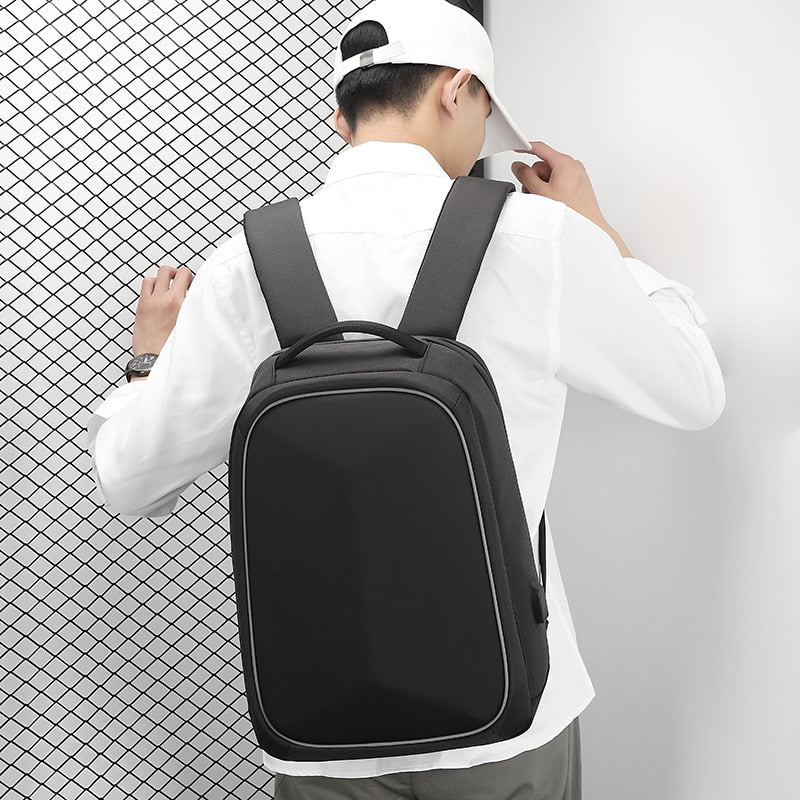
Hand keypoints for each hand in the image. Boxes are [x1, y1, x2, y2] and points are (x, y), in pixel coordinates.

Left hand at [132, 265, 193, 355]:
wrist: (154, 361)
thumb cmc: (172, 349)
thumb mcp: (191, 328)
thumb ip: (194, 312)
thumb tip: (198, 302)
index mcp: (182, 305)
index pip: (187, 276)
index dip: (192, 278)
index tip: (193, 284)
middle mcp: (166, 300)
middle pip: (173, 271)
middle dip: (179, 274)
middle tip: (182, 282)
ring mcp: (152, 302)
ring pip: (158, 274)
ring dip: (165, 278)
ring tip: (169, 287)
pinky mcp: (142, 306)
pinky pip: (146, 284)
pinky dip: (152, 285)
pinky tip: (157, 294)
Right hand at [511, 141, 631, 257]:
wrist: (588, 227)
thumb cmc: (571, 211)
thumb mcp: (540, 192)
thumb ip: (526, 176)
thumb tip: (518, 167)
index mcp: (565, 163)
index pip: (540, 148)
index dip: (525, 148)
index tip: (516, 148)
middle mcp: (573, 166)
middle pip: (543, 165)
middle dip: (534, 179)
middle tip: (533, 193)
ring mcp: (576, 176)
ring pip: (550, 175)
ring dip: (541, 187)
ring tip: (545, 202)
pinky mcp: (578, 185)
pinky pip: (559, 182)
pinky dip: (551, 190)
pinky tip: (552, 203)